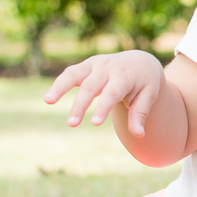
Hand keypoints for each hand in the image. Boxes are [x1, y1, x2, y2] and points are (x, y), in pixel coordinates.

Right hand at [45, 51, 166, 137]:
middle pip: (91, 86)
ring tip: (48, 101)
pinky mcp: (86, 65)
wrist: (140, 61)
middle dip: (80, 105)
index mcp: (126, 75)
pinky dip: (59, 84)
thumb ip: (140, 114)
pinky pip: (70, 73)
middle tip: (72, 124)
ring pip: (75, 73)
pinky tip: (49, 98)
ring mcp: (95, 64)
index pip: (112, 92)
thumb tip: (139, 135)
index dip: (103, 107)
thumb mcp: (148, 96)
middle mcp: (108, 67)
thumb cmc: (144, 83)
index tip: (94, 123)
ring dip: (60, 87)